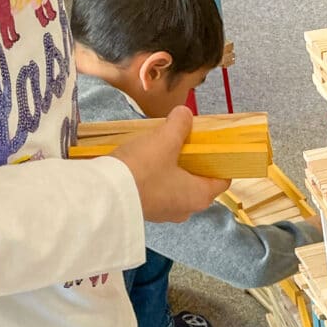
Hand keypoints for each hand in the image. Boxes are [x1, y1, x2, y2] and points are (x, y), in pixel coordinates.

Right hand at [111, 107, 228, 224]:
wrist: (104, 195)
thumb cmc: (142, 169)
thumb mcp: (164, 140)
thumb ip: (179, 125)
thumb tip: (185, 114)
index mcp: (200, 196)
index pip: (222, 180)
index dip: (221, 162)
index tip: (214, 146)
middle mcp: (187, 209)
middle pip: (199, 183)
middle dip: (195, 162)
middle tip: (186, 142)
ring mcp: (166, 213)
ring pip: (178, 188)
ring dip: (174, 170)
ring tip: (164, 149)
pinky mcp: (147, 212)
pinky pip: (160, 193)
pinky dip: (158, 178)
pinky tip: (146, 162)